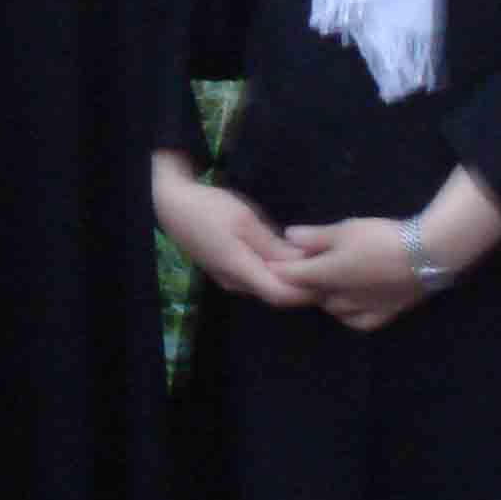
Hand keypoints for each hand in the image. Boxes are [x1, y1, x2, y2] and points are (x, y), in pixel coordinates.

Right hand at [152, 161, 314, 308]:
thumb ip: (273, 246)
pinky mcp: (227, 270)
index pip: (282, 295)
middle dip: (304, 284)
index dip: (308, 291)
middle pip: (277, 293)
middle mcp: (235, 282)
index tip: (330, 275)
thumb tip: (303, 263)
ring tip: (314, 258)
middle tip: (328, 265)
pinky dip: (276, 270)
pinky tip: (289, 255)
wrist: (170, 204)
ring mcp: (229, 278)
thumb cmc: (208, 207)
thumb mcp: (245, 219)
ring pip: (268, 285)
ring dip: (291, 277)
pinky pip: (258, 277)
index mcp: (239, 270)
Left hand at [276, 217, 424, 332]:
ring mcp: (362, 308)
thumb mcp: (344, 230)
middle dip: (304, 283)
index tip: (267, 264)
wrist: (425, 254)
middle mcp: (338, 298)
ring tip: (328, 283)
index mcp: (324, 275)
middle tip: (303, 268)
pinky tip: (351, 306)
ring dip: (326, 298)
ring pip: (333, 309)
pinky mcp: (384, 314)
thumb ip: (314, 237)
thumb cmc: (380, 237)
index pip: (291, 276)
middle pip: (312, 295)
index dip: (277, 269)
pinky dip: (350, 314)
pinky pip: (358, 321)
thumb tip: (288, 237)